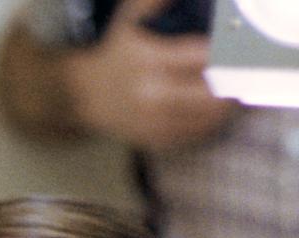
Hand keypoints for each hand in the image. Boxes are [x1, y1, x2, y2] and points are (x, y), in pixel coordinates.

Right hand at [59, 0, 234, 150]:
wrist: (81, 95)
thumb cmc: (116, 51)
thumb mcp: (131, 17)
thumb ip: (156, 1)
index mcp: (149, 59)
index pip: (203, 56)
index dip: (227, 53)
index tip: (238, 48)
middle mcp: (151, 93)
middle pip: (210, 92)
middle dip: (231, 83)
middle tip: (241, 73)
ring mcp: (152, 120)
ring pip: (206, 118)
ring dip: (226, 106)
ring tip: (231, 92)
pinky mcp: (153, 139)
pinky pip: (193, 135)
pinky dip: (209, 124)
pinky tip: (213, 112)